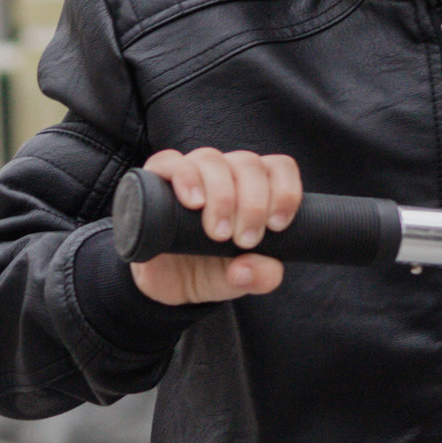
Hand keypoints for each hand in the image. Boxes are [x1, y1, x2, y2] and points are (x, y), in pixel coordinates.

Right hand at [127, 147, 302, 306]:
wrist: (165, 283)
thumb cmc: (210, 269)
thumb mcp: (242, 280)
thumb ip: (260, 277)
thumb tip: (245, 268)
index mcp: (252, 187)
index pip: (278, 168)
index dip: (284, 191)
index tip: (277, 225)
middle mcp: (224, 173)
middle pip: (248, 163)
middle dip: (253, 204)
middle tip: (245, 240)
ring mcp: (190, 173)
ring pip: (212, 160)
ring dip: (222, 195)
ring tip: (218, 232)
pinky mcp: (156, 180)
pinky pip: (170, 162)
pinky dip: (185, 177)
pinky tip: (193, 202)